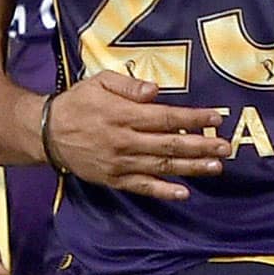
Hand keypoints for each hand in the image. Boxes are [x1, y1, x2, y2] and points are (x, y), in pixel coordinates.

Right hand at [48, 71, 231, 198]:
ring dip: (191, 168)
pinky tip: (183, 193)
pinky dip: (163, 191)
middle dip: (201, 146)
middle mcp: (124, 141)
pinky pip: (142, 187)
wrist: (47, 133)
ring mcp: (120, 163)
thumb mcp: (100, 82)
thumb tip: (155, 91)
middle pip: (169, 145)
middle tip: (226, 148)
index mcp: (123, 115)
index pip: (166, 117)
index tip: (216, 118)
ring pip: (161, 167)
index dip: (193, 118)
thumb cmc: (78, 101)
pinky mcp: (113, 179)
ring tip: (215, 168)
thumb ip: (128, 85)